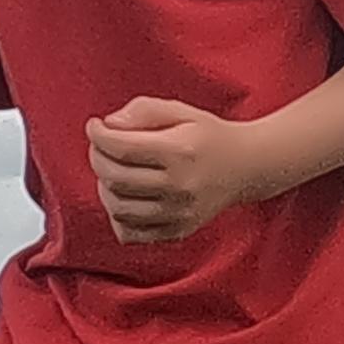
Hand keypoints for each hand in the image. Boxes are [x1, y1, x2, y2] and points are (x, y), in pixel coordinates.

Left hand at [85, 96, 276, 244]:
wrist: (248, 167)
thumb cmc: (209, 136)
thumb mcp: (180, 110)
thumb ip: (143, 110)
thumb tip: (109, 125)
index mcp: (181, 152)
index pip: (121, 147)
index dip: (98, 135)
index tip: (96, 126)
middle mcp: (181, 186)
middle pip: (115, 178)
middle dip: (97, 158)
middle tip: (101, 146)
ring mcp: (180, 213)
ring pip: (118, 208)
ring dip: (105, 187)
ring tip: (113, 171)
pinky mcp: (178, 231)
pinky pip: (130, 233)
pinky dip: (118, 215)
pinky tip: (126, 196)